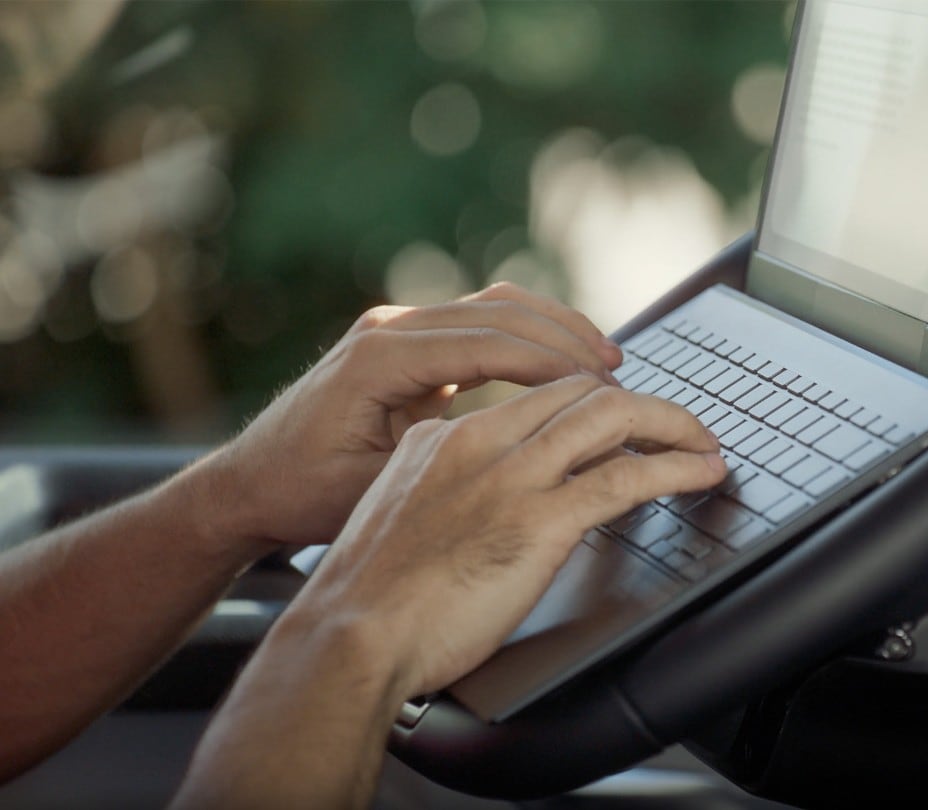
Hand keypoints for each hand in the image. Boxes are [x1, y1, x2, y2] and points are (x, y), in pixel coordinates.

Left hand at [195, 283, 623, 552]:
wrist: (248, 485)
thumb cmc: (303, 496)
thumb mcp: (376, 488)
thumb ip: (446, 461)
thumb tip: (527, 456)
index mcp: (380, 356)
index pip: (490, 344)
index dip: (554, 365)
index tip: (603, 388)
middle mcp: (390, 327)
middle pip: (501, 311)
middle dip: (566, 339)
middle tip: (618, 372)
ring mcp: (397, 328)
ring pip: (496, 307)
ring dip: (554, 329)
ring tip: (605, 361)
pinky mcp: (408, 343)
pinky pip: (482, 324)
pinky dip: (529, 339)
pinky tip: (564, 364)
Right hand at [285, 374, 726, 696]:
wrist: (350, 635)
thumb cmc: (367, 599)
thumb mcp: (403, 516)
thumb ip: (448, 492)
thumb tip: (488, 504)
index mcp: (445, 436)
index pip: (536, 393)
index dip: (591, 396)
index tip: (621, 413)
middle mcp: (481, 442)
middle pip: (581, 391)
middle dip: (640, 401)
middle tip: (676, 424)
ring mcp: (512, 478)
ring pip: (612, 417)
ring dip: (672, 424)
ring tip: (704, 441)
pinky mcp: (539, 521)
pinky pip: (625, 478)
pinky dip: (675, 468)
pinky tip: (700, 472)